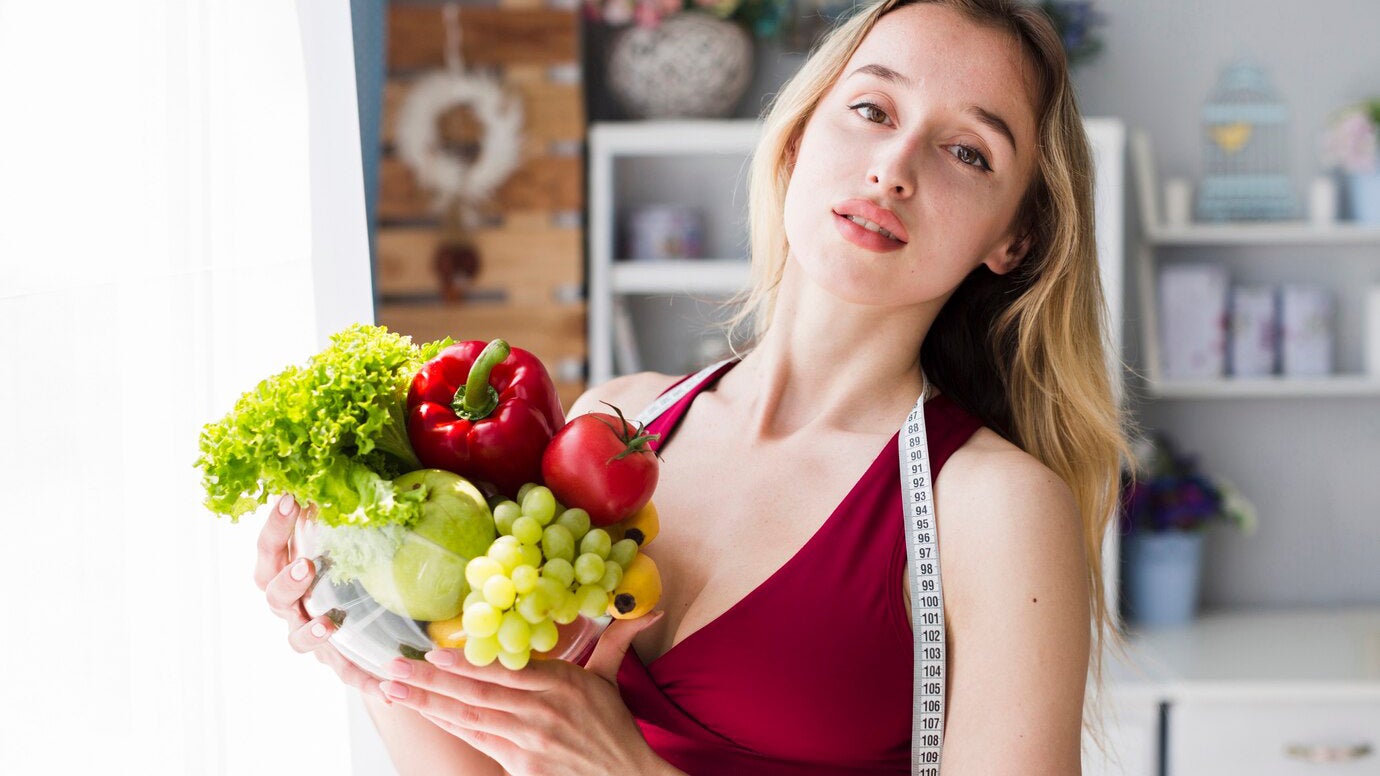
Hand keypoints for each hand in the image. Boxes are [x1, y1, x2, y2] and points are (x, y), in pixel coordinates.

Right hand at [254, 493, 389, 703]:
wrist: (371, 622)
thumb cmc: (355, 566)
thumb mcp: (354, 542)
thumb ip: (359, 514)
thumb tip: (387, 478)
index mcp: (288, 569)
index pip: (270, 549)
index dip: (275, 526)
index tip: (290, 497)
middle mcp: (291, 605)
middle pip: (273, 596)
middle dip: (286, 582)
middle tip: (306, 568)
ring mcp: (309, 635)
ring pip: (298, 638)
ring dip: (310, 630)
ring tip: (329, 624)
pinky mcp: (337, 661)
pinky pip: (346, 673)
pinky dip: (361, 679)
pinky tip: (381, 687)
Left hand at [377, 612, 674, 775]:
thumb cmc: (614, 727)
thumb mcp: (610, 678)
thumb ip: (617, 639)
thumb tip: (650, 610)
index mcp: (560, 681)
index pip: (503, 668)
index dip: (465, 661)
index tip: (431, 651)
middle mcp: (541, 708)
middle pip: (476, 691)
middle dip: (429, 680)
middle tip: (392, 667)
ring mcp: (529, 738)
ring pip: (469, 716)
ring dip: (427, 703)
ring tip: (394, 690)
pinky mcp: (522, 764)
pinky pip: (477, 740)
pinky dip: (448, 726)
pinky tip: (425, 714)